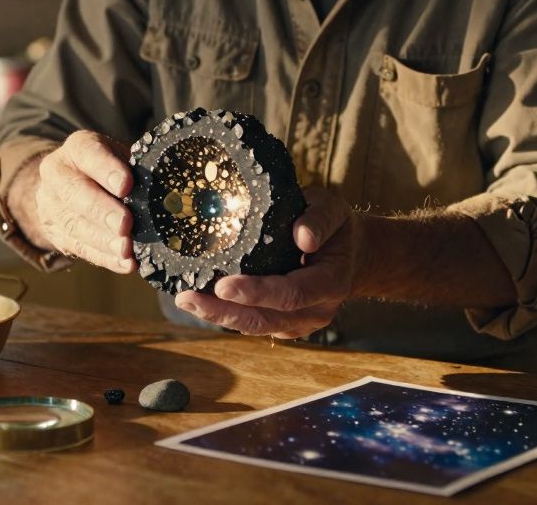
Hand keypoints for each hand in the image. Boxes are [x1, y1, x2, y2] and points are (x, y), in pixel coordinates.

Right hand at [15, 131, 136, 272]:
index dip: (106, 169)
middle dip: (102, 210)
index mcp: (77, 148)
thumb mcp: (120, 157)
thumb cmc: (108, 169)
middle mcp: (57, 174)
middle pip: (74, 192)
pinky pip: (79, 248)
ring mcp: (51, 205)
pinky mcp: (55, 232)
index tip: (126, 186)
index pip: (88, 153)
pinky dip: (105, 258)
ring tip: (127, 249)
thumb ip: (136, 168)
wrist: (68, 184)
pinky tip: (125, 263)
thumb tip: (168, 189)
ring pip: (74, 224)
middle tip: (125, 224)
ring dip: (103, 240)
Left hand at [174, 186, 357, 338]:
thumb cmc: (336, 228)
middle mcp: (317, 309)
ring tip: (186, 300)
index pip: (293, 293)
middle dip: (225, 312)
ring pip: (257, 326)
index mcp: (331, 282)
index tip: (224, 285)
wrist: (351, 255)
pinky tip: (201, 303)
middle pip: (267, 319)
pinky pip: (255, 324)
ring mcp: (301, 321)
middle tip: (189, 298)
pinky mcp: (285, 324)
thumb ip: (320, 219)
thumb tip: (303, 237)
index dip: (258, 292)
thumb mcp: (333, 209)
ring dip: (219, 316)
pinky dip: (227, 315)